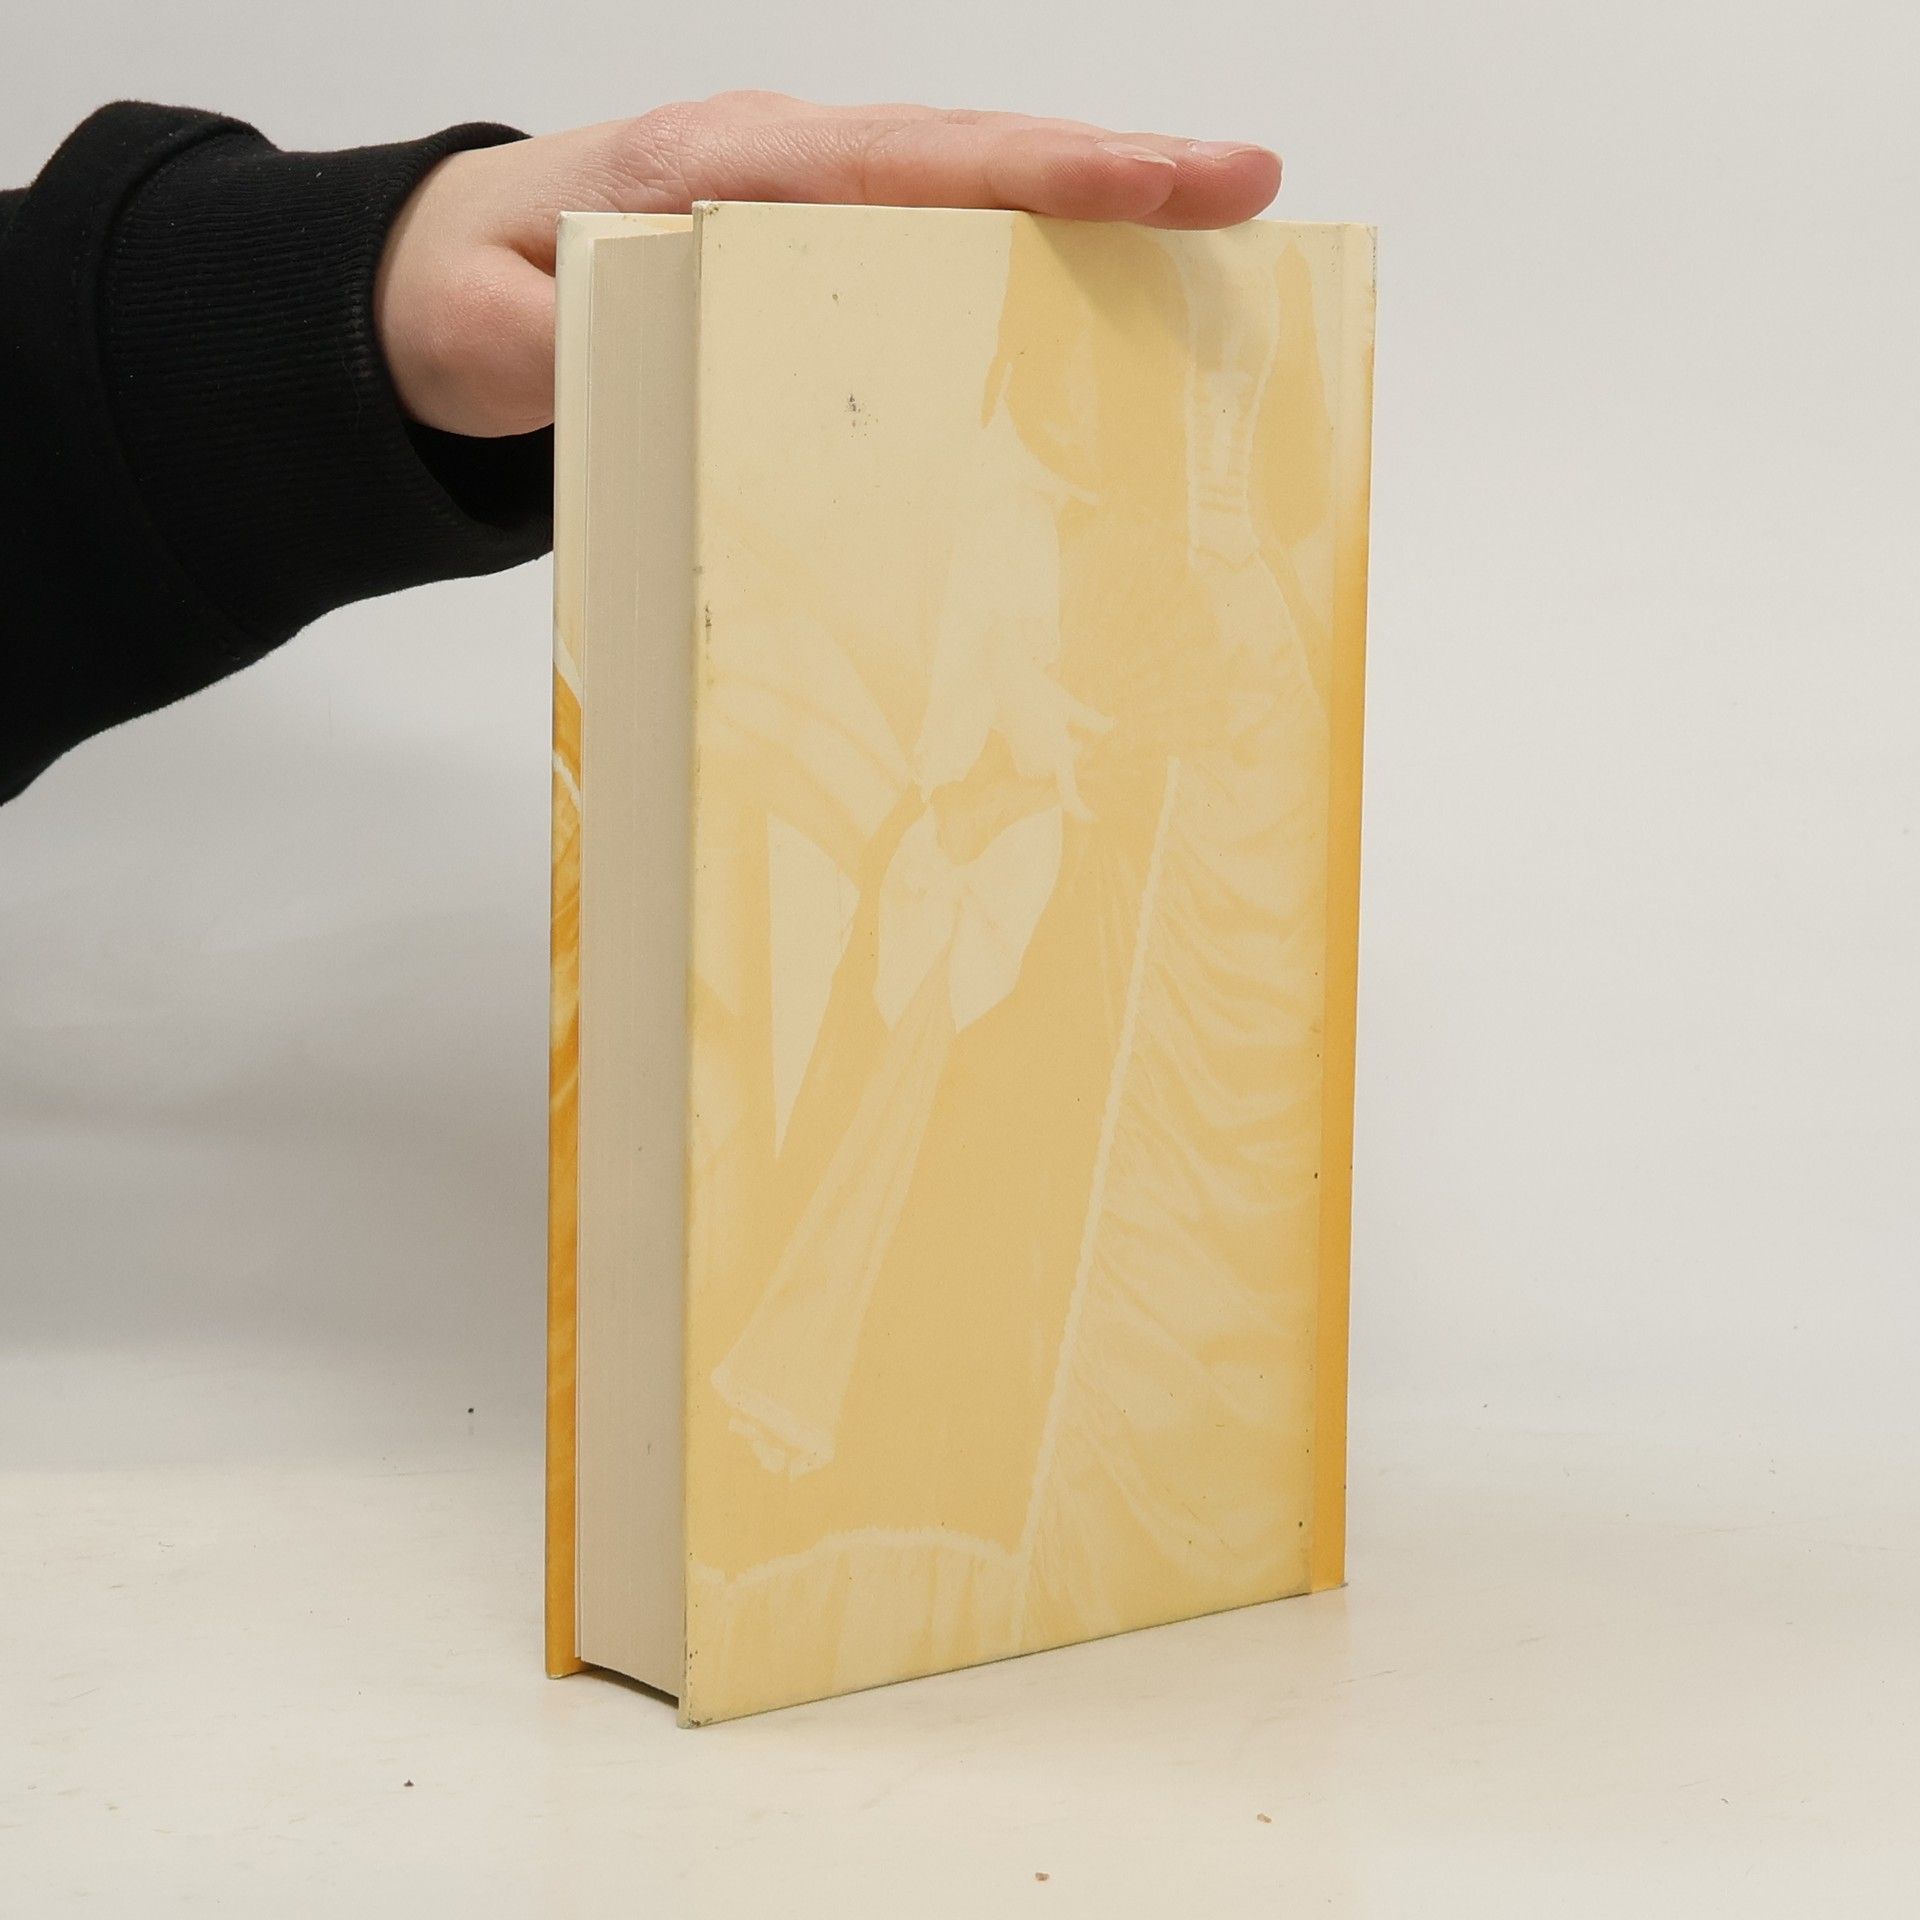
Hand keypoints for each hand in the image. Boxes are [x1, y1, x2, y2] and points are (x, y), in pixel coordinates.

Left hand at [375, 93, 1281, 437]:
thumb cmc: (471, 296)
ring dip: (1089, 215)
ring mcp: (803, 204)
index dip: (1048, 168)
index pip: (909, 160)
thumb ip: (568, 348)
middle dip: (1116, 173)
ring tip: (1214, 244)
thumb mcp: (492, 334)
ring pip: (966, 192)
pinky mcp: (812, 251)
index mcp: (718, 169)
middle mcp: (779, 168)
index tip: (1171, 176)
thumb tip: (663, 351)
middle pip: (971, 156)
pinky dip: (1021, 260)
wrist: (438, 280)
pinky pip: (934, 243)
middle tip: (1250, 190)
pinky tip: (1096, 308)